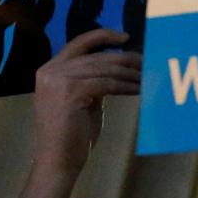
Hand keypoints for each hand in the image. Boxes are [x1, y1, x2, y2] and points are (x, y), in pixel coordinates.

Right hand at [29, 27, 140, 177]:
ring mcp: (59, 80)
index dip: (103, 36)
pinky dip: (126, 86)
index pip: (78, 43)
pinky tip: (139, 89)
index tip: (125, 37)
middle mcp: (51, 70)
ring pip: (104, 69)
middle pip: (96, 56)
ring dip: (130, 73)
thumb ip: (92, 81)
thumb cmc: (71, 135)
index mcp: (50, 69)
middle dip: (125, 59)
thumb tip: (118, 67)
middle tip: (147, 61)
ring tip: (147, 76)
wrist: (58, 160)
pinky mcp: (71, 92)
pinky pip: (107, 84)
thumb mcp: (81, 100)